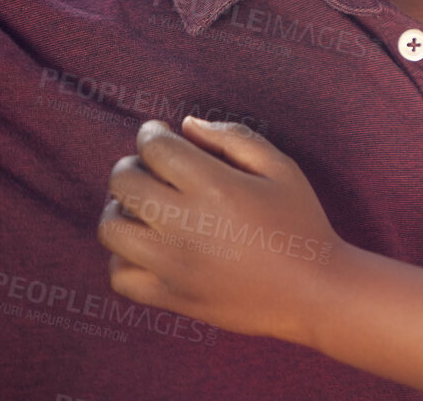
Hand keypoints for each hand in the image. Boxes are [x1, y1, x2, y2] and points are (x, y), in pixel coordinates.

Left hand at [97, 116, 345, 345]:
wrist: (312, 292)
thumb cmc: (301, 223)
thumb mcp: (281, 168)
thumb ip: (234, 138)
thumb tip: (187, 125)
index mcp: (214, 186)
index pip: (155, 148)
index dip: (152, 133)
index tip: (160, 134)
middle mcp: (185, 224)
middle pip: (123, 183)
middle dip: (131, 165)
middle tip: (152, 168)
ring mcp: (172, 264)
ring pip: (110, 229)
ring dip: (120, 210)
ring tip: (143, 207)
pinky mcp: (170, 296)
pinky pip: (119, 275)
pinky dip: (123, 256)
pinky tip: (147, 246)